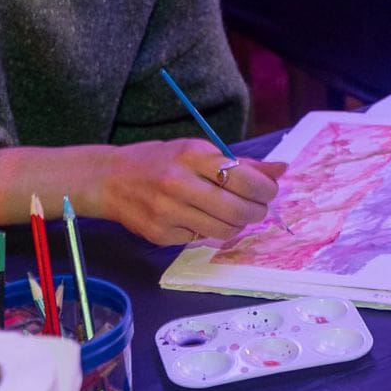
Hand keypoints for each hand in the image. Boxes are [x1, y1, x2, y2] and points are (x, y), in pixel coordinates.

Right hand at [92, 141, 285, 245]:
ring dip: (236, 225)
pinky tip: (199, 218)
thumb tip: (281, 169)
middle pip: (237, 210)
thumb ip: (240, 163)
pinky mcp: (161, 235)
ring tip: (231, 213)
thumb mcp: (197, 151)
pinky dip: (208, 231)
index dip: (265, 190)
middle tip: (257, 208)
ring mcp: (168, 212)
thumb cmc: (160, 161)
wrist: (110, 180)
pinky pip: (200, 239)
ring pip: (223, 230)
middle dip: (257, 212)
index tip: (269, 191)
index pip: (244, 179)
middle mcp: (179, 183)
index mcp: (192, 155)